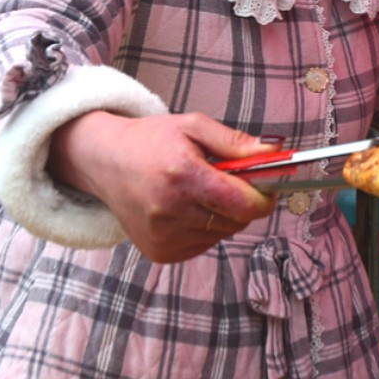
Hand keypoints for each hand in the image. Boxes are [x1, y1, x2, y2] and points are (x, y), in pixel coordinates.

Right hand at [48, 111, 277, 262]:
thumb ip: (236, 143)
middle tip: (226, 182)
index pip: (243, 203)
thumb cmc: (151, 141)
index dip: (262, 198)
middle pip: (237, 221)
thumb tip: (274, 155)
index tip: (264, 187)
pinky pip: (203, 245)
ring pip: (221, 234)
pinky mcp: (159, 252)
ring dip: (221, 216)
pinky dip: (204, 229)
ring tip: (197, 192)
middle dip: (242, 203)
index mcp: (183, 175)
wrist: (104, 161)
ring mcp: (163, 236)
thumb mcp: (194, 127)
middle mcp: (170, 210)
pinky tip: (184, 208)